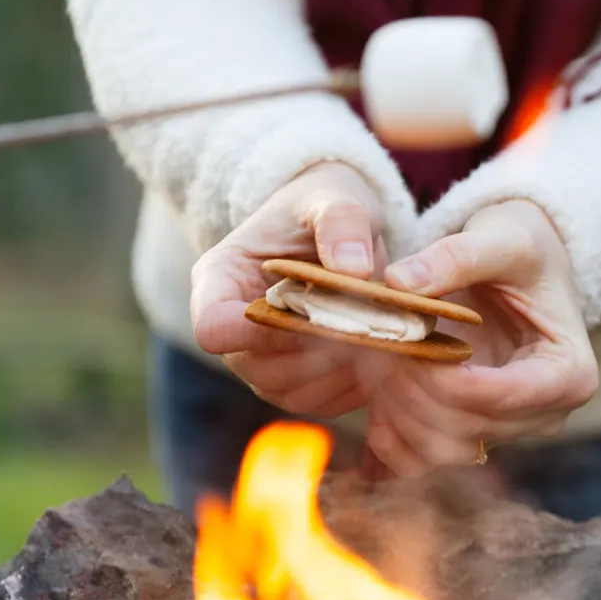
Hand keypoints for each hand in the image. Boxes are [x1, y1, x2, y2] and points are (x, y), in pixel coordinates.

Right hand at [189, 162, 388, 418]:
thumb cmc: (324, 207)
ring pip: (292, 391)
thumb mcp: (333, 197)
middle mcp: (235, 330)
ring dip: (341, 372)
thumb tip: (352, 269)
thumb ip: (341, 222)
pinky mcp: (300, 383)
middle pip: (258, 367)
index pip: (213, 326)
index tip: (308, 312)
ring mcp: (264, 362)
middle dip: (316, 351)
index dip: (253, 331)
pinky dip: (357, 386)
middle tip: (366, 326)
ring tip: (383, 339)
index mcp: (221, 278)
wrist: (339, 230)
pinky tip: (387, 356)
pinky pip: (323, 402)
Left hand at [358, 200, 597, 476]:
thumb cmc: (522, 250)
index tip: (405, 341)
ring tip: (378, 361)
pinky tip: (376, 394)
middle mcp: (546, 415)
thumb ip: (457, 256)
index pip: (499, 398)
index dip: (441, 378)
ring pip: (439, 453)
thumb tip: (399, 282)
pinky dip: (388, 437)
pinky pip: (421, 462)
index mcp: (569, 373)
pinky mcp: (473, 440)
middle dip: (413, 391)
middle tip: (380, 345)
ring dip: (396, 413)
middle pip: (466, 430)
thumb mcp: (501, 239)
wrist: (520, 271)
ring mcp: (508, 433)